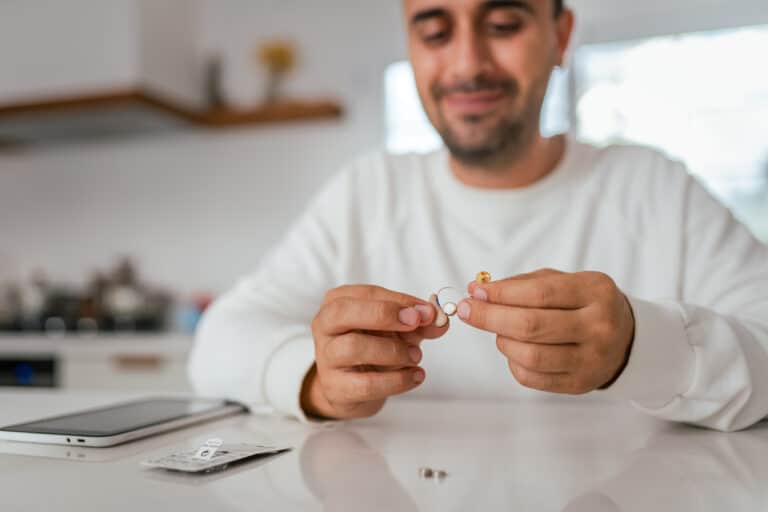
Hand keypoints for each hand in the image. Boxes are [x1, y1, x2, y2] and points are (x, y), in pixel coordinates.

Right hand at [302, 285, 448, 418]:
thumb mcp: (397, 328)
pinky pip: (366, 383)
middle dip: (383, 315)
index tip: (427, 311)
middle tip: (415, 323)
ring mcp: (326, 357)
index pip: (367, 294)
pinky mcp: (335, 387)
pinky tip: (415, 376)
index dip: (399, 300)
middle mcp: (325, 325)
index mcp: (337, 302)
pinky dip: (397, 380)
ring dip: (393, 351)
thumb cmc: (373, 348)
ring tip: (416, 356)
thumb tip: (440, 320)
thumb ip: (419, 322)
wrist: (350, 388)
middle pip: (344, 312)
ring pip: (354, 347)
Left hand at [458, 269, 634, 393]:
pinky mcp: (579, 384)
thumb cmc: (585, 305)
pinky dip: (513, 362)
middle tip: (466, 310)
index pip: (540, 293)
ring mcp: (591, 359)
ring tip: (499, 331)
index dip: (502, 293)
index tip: (476, 291)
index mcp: (596, 292)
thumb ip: (523, 284)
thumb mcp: (565, 282)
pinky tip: (514, 349)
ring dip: (502, 340)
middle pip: (531, 326)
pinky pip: (532, 378)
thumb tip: (479, 290)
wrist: (625, 340)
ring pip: (530, 355)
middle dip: (490, 317)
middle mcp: (598, 327)